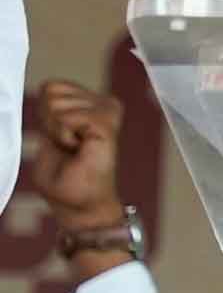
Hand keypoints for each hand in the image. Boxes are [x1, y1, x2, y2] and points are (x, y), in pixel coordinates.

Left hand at [33, 79, 123, 227]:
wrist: (81, 205)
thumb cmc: (65, 178)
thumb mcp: (49, 136)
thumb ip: (49, 112)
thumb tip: (47, 87)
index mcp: (91, 104)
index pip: (53, 87)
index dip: (44, 113)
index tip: (57, 137)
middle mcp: (104, 102)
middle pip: (52, 92)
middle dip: (49, 121)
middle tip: (67, 146)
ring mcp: (108, 110)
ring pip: (57, 104)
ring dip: (56, 131)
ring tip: (75, 149)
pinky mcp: (107, 123)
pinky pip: (66, 118)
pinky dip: (62, 136)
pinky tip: (78, 148)